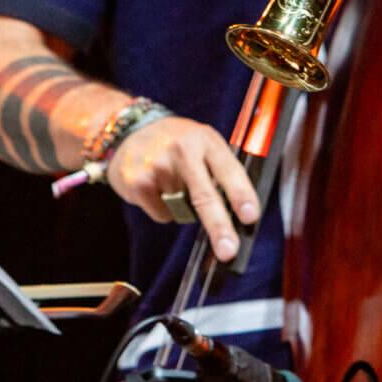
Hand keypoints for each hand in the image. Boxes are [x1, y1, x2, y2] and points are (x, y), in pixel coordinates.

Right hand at [109, 115, 259, 262]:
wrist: (131, 130)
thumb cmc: (177, 141)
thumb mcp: (203, 142)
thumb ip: (220, 168)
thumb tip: (239, 211)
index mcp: (206, 140)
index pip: (228, 170)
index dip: (241, 195)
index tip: (250, 216)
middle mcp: (182, 150)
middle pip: (205, 195)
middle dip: (218, 226)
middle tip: (228, 250)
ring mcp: (158, 166)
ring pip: (183, 210)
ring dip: (184, 207)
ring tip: (173, 182)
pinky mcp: (138, 182)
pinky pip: (162, 215)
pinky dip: (163, 209)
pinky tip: (156, 188)